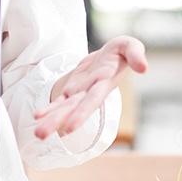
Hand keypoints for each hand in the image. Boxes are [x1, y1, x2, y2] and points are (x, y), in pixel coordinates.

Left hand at [32, 35, 146, 139]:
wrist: (111, 54)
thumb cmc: (122, 51)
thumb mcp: (130, 45)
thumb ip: (136, 54)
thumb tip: (144, 67)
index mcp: (104, 82)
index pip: (92, 100)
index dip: (82, 113)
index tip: (70, 127)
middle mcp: (91, 91)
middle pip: (73, 109)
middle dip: (58, 122)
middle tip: (41, 135)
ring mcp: (81, 91)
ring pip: (64, 108)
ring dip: (51, 121)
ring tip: (38, 134)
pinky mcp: (73, 88)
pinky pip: (60, 101)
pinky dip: (49, 108)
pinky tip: (38, 116)